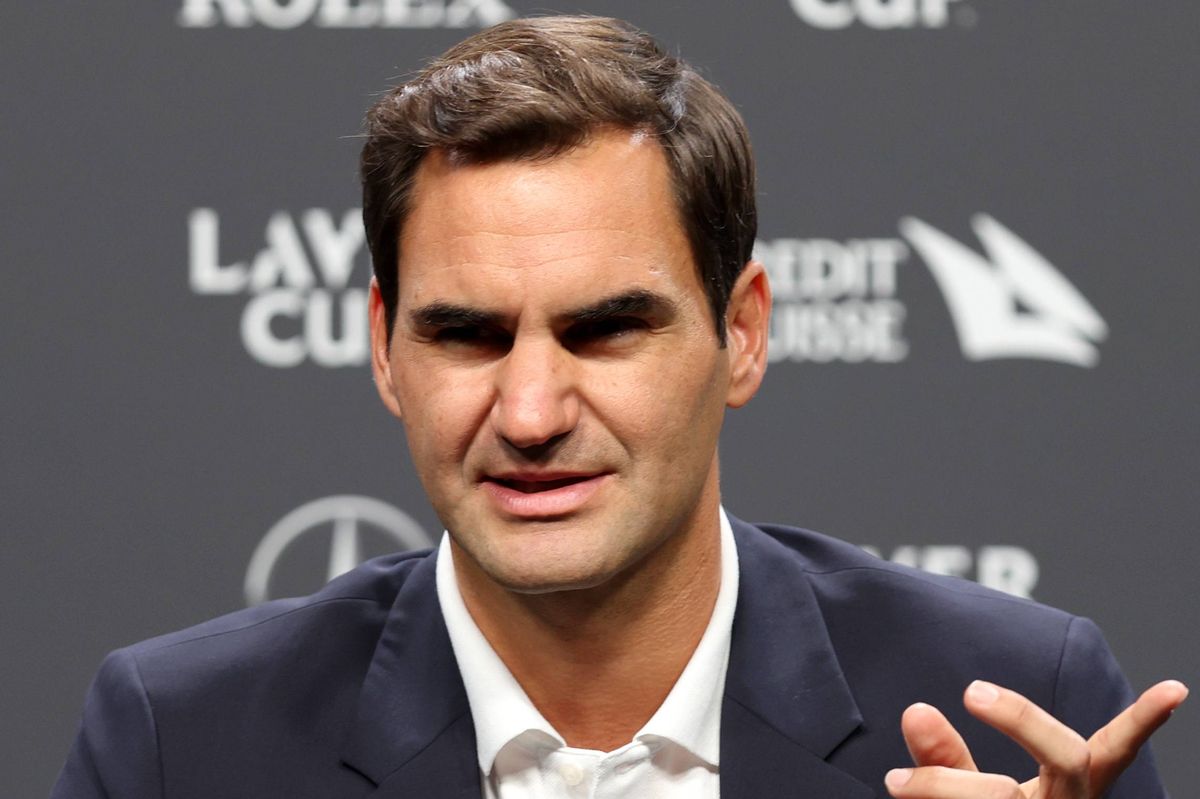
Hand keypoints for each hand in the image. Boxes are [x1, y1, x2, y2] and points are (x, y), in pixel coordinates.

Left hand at [884, 679, 1187, 797]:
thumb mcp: (967, 791)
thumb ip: (943, 757)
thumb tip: (916, 711)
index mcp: (1066, 793)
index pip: (1110, 753)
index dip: (1145, 722)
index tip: (1176, 688)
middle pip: (1069, 760)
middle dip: (1024, 720)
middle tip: (973, 689)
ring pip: (1000, 796)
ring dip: (944, 785)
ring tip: (896, 781)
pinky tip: (903, 787)